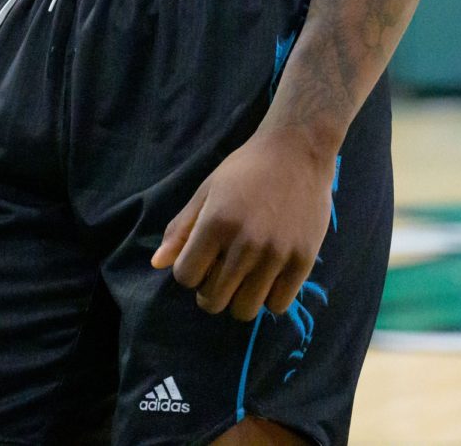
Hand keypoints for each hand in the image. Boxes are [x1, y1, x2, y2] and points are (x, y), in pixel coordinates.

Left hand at [153, 130, 335, 319]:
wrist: (298, 150)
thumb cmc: (247, 168)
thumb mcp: (207, 190)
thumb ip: (182, 228)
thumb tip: (157, 263)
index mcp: (216, 223)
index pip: (185, 276)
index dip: (188, 272)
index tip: (200, 260)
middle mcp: (245, 244)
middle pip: (214, 300)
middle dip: (209, 292)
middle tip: (220, 275)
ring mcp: (276, 255)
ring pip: (245, 309)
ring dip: (238, 299)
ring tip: (244, 279)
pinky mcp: (303, 261)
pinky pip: (278, 305)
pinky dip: (269, 298)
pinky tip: (268, 278)